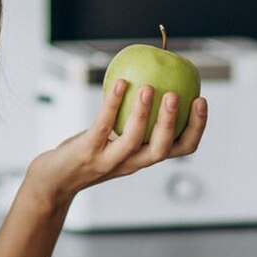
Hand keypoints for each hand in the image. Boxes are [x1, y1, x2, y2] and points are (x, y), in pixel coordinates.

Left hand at [26, 78, 207, 205]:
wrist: (55, 180)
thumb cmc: (89, 151)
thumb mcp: (117, 137)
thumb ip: (134, 118)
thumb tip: (152, 76)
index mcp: (145, 158)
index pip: (181, 148)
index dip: (197, 127)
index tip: (202, 100)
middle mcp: (132, 163)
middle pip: (162, 149)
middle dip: (172, 122)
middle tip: (177, 95)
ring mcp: (109, 161)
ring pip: (133, 140)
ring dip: (142, 114)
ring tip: (147, 88)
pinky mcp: (87, 153)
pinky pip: (102, 126)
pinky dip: (112, 104)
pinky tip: (120, 84)